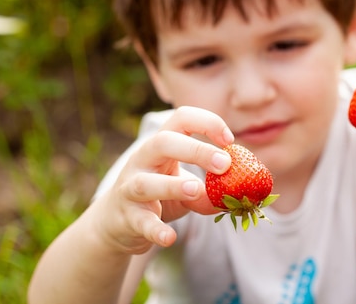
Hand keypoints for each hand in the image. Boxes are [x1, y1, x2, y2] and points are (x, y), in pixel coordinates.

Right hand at [90, 106, 233, 253]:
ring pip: (145, 183)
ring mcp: (130, 189)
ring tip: (196, 190)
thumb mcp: (185, 189)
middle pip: (162, 142)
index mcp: (160, 145)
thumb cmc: (158, 197)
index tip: (229, 141)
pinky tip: (170, 237)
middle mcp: (142, 161)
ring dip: (172, 185)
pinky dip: (155, 230)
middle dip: (195, 150)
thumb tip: (239, 195)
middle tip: (225, 164)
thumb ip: (209, 191)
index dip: (208, 123)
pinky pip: (141, 222)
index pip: (181, 118)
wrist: (116, 223)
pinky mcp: (127, 218)